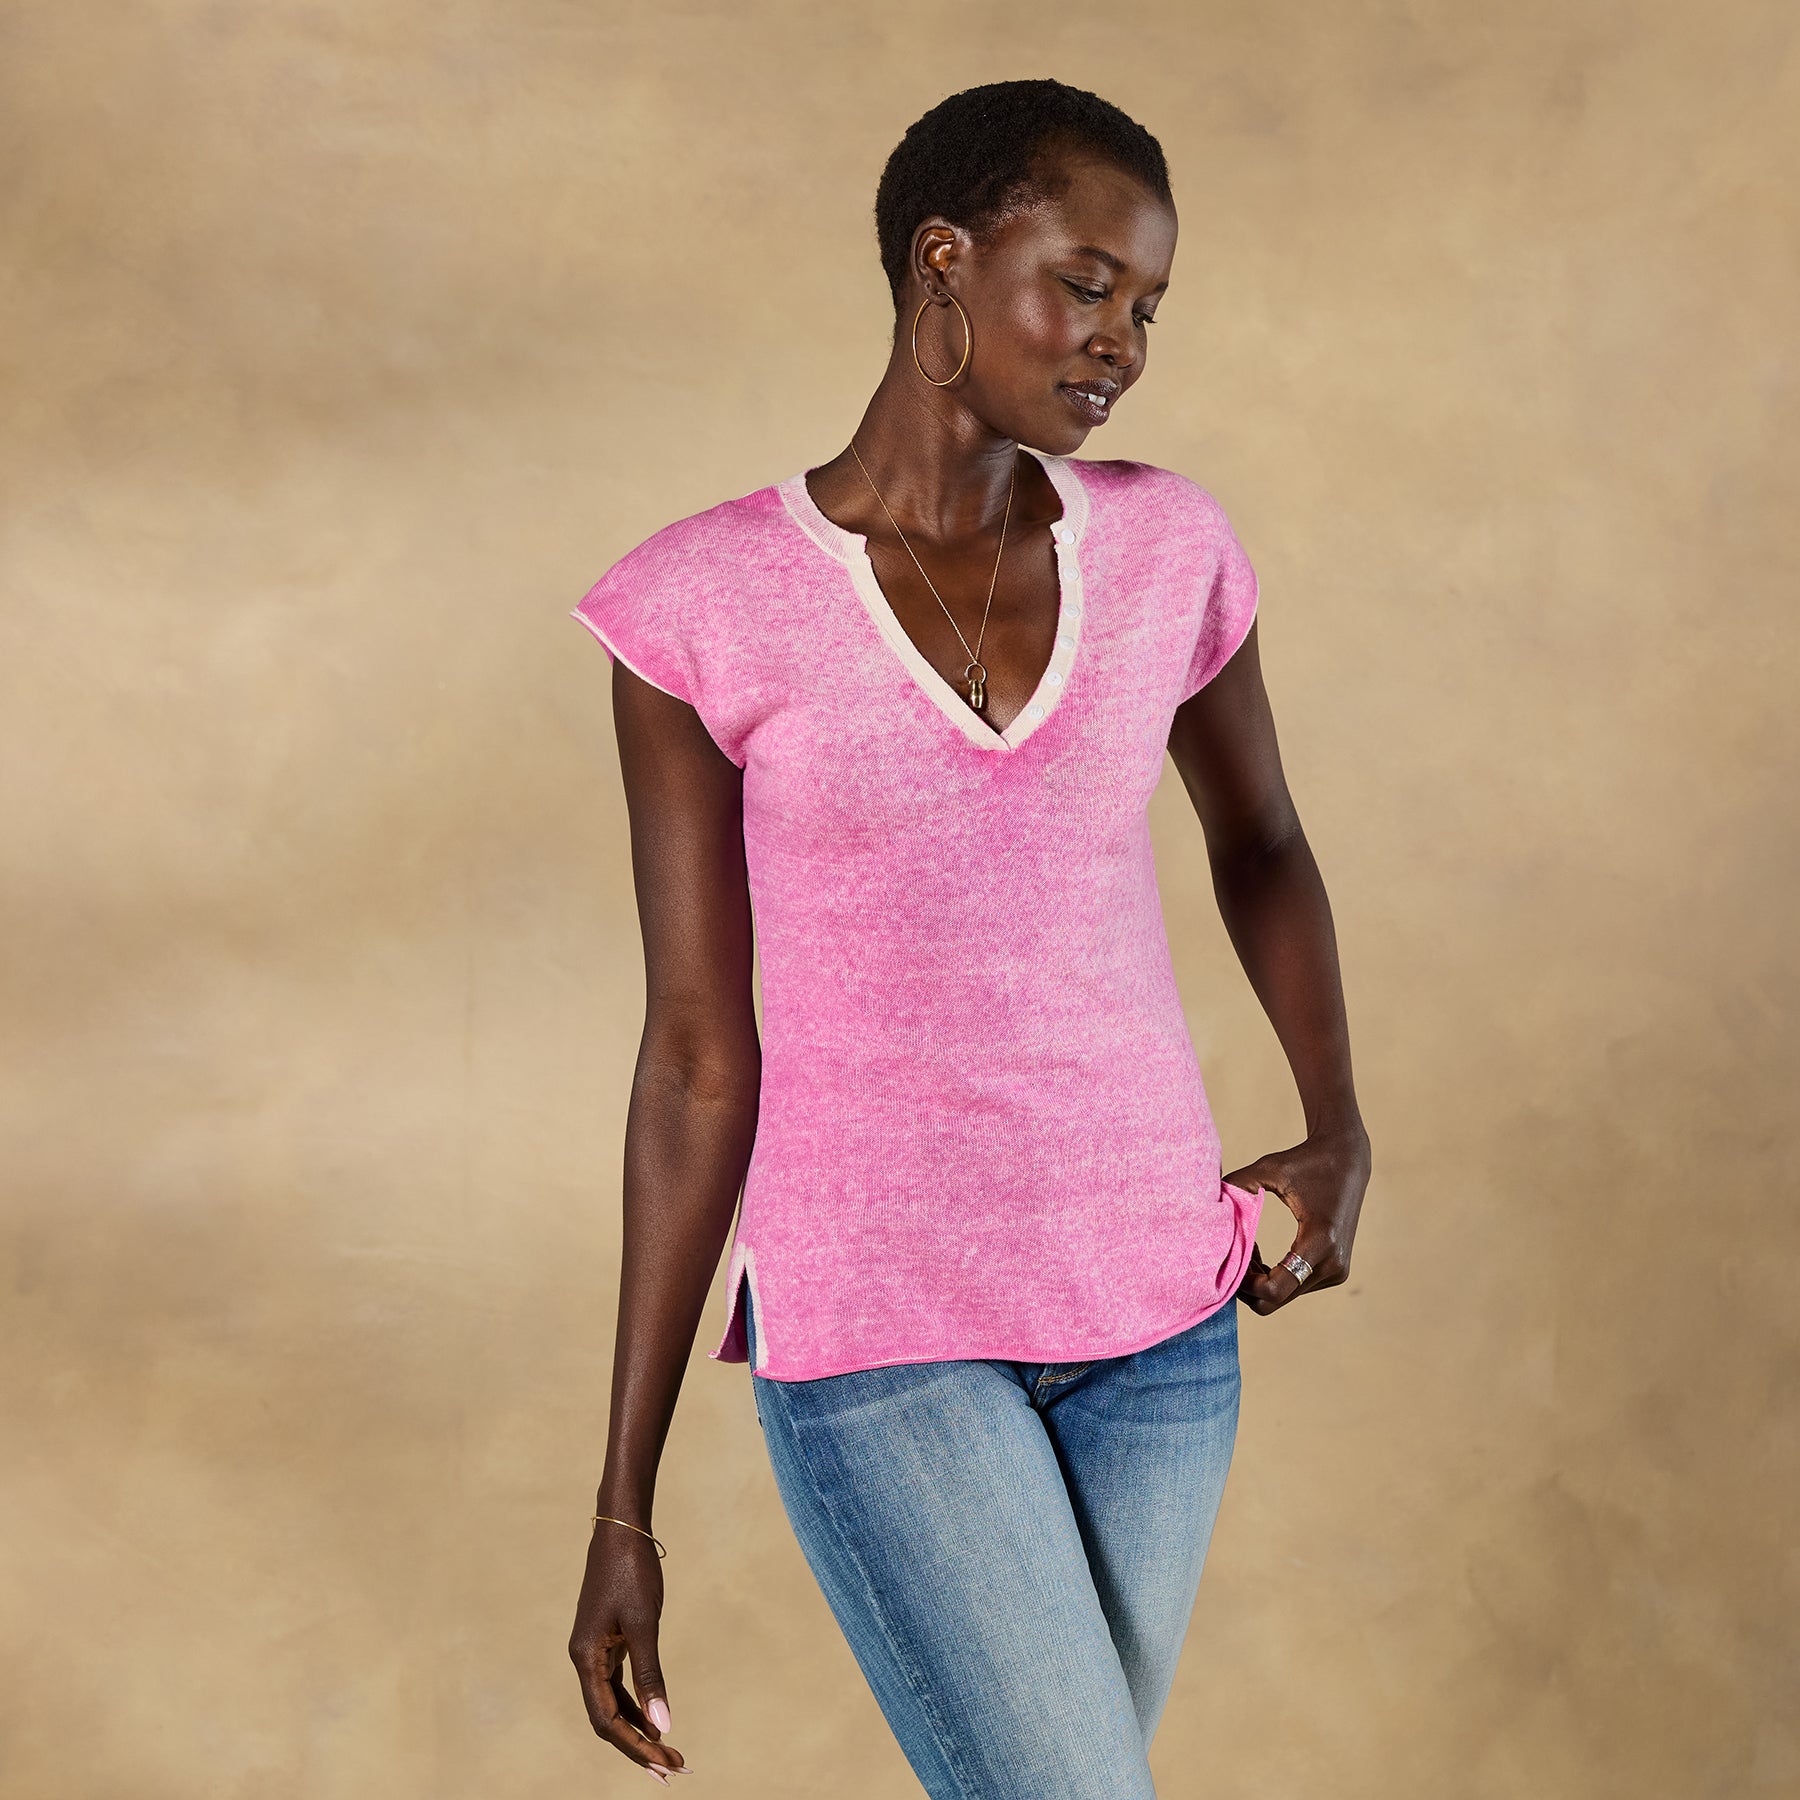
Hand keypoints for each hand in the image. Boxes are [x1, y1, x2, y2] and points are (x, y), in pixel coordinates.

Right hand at [569, 1515, 690, 1781]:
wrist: (622, 1527)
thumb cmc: (632, 1571)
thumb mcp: (644, 1623)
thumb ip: (650, 1675)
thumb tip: (663, 1724)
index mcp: (586, 1657)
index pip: (606, 1720)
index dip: (634, 1747)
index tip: (664, 1765)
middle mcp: (584, 1658)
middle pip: (607, 1718)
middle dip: (638, 1746)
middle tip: (674, 1769)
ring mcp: (594, 1649)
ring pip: (612, 1702)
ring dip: (638, 1728)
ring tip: (669, 1751)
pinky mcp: (606, 1639)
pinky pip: (616, 1683)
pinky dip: (635, 1703)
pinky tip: (654, 1717)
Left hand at [1226, 1121, 1370, 1315]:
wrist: (1347, 1160)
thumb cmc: (1305, 1160)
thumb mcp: (1269, 1168)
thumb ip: (1238, 1185)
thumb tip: (1211, 1201)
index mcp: (1319, 1240)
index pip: (1274, 1289)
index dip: (1244, 1284)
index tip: (1228, 1261)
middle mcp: (1332, 1263)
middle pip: (1276, 1301)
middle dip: (1248, 1286)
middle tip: (1232, 1258)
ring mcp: (1337, 1271)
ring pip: (1284, 1298)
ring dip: (1259, 1281)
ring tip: (1247, 1250)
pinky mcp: (1336, 1271)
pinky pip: (1295, 1288)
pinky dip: (1274, 1278)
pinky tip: (1262, 1255)